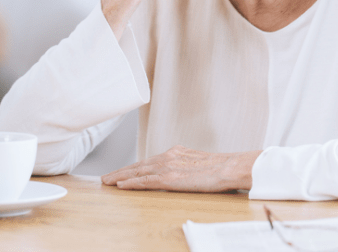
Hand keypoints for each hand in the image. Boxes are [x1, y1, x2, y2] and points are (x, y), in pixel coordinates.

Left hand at [101, 145, 260, 192]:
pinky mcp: (170, 177)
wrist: (231, 166)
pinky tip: (121, 185)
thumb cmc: (222, 168)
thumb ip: (186, 167)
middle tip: (106, 177)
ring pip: (138, 172)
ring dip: (120, 177)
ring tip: (107, 182)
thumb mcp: (200, 163)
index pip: (149, 162)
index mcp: (176, 153)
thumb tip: (183, 175)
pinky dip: (131, 182)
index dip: (133, 168)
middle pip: (139, 165)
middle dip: (121, 171)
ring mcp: (169, 165)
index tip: (121, 172)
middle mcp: (169, 156)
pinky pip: (146, 181)